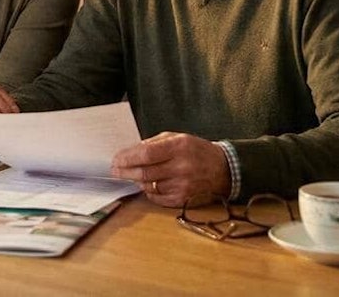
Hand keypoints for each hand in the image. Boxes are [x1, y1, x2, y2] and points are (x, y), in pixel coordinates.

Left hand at [110, 132, 230, 207]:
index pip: (146, 154)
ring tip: (132, 175)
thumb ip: (154, 143)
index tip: (116, 159)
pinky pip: (158, 198)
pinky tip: (148, 185)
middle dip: (125, 172)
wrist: (223, 169)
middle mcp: (181, 167)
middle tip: (115, 171)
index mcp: (179, 147)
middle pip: (145, 172)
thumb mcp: (177, 138)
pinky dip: (149, 191)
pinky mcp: (183, 199)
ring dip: (137, 181)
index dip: (128, 158)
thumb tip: (130, 153)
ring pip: (149, 186)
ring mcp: (183, 185)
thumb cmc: (196, 150)